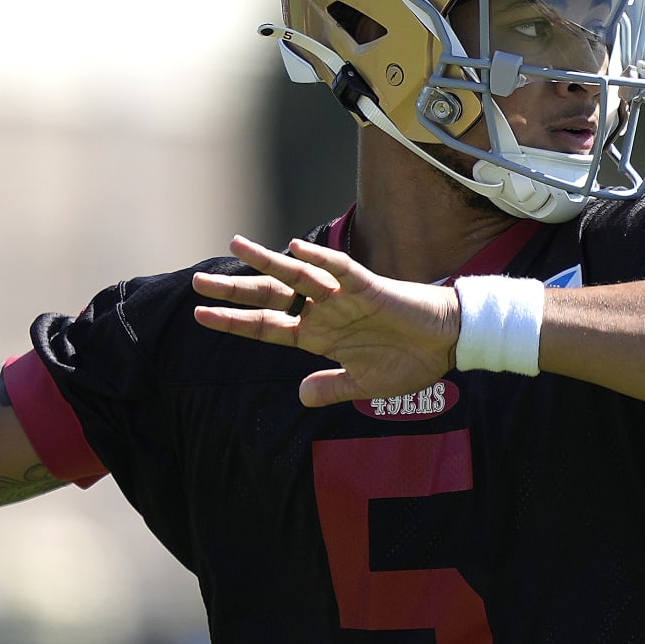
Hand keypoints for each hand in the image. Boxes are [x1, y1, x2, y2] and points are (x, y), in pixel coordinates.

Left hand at [193, 236, 457, 407]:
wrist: (447, 345)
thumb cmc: (409, 363)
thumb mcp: (364, 384)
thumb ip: (331, 387)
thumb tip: (300, 397)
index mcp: (318, 337)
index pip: (267, 326)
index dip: (234, 322)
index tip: (200, 316)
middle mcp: (323, 312)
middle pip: (271, 296)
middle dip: (235, 289)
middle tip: (197, 281)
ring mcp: (342, 297)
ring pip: (297, 274)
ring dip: (267, 262)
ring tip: (236, 246)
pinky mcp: (368, 286)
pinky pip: (339, 268)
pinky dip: (318, 258)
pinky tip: (295, 248)